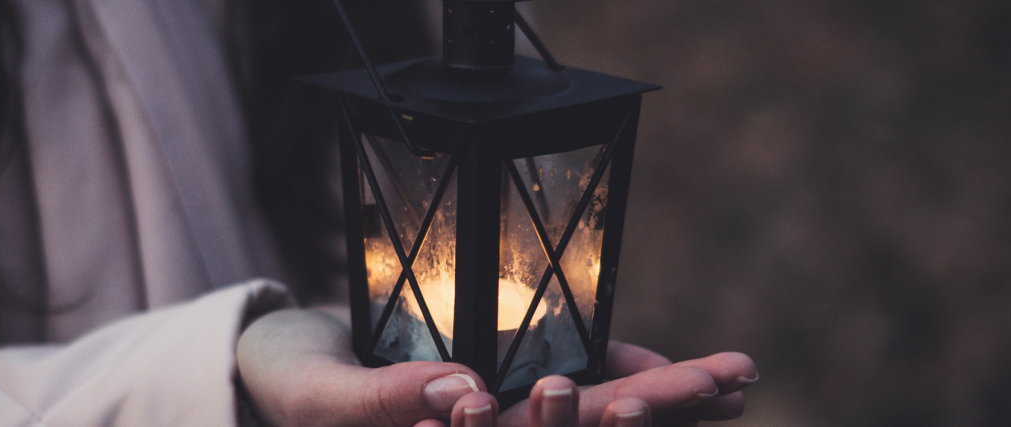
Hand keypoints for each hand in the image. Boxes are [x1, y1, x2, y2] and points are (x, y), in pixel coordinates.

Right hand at [237, 308, 755, 426]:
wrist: (273, 363)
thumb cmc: (284, 383)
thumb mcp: (320, 396)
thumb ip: (383, 400)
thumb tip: (466, 392)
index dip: (603, 424)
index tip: (662, 396)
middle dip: (659, 409)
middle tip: (737, 377)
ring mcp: (496, 412)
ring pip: (590, 414)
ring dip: (662, 399)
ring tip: (737, 377)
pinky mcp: (496, 379)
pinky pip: (569, 380)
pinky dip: (620, 372)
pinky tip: (674, 366)